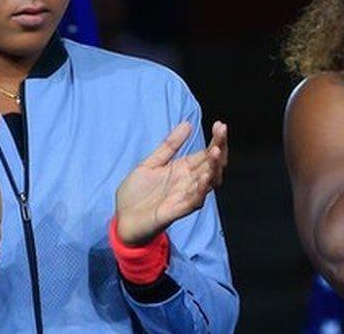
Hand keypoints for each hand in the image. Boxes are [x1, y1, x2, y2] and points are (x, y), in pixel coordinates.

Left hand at [115, 121, 228, 245]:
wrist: (122, 219)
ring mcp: (184, 197)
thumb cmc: (136, 193)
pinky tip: (204, 177)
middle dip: (219, 148)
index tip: (220, 125)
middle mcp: (188, 183)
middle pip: (211, 165)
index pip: (205, 154)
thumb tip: (187, 123)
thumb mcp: (150, 163)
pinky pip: (193, 201)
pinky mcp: (175, 211)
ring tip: (216, 151)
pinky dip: (200, 190)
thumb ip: (169, 146)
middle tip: (222, 131)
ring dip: (214, 168)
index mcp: (183, 170)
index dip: (215, 140)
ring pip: (207, 183)